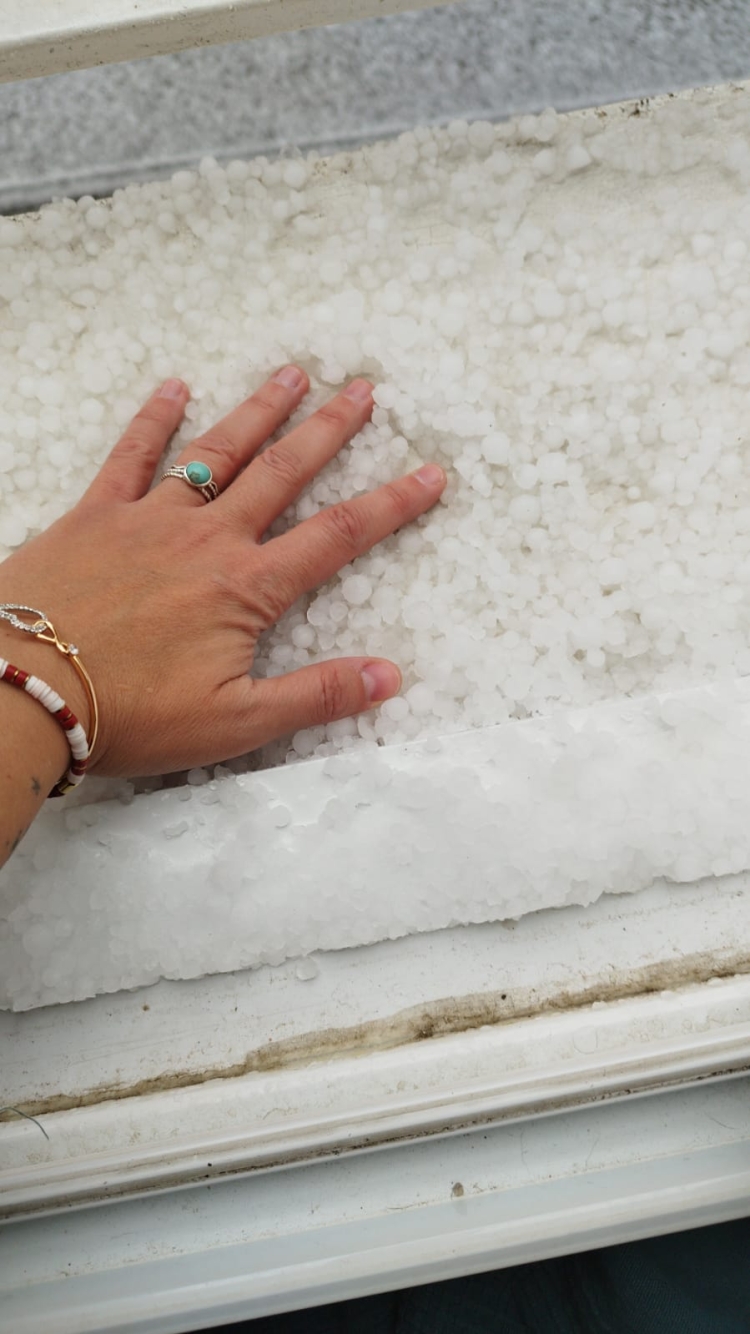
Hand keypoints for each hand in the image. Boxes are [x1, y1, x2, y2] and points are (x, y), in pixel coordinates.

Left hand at [0, 368, 445, 777]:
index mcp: (245, 588)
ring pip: (217, 452)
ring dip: (258, 411)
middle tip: (364, 390)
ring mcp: (148, 518)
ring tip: (292, 374)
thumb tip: (389, 677)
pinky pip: (129, 455)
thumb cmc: (130, 714)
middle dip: (329, 430)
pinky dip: (154, 420)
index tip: (430, 474)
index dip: (391, 505)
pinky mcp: (93, 515)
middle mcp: (206, 539)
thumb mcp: (235, 722)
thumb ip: (315, 696)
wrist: (22, 688)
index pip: (336, 537)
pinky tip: (173, 387)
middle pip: (282, 473)